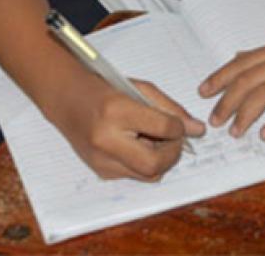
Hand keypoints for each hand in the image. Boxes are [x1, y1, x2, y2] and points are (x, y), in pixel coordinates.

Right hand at [55, 76, 204, 180]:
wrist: (67, 99)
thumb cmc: (104, 89)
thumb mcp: (140, 88)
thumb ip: (170, 109)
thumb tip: (197, 129)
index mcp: (116, 112)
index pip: (163, 129)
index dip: (179, 128)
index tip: (181, 124)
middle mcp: (105, 140)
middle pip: (155, 164)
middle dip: (174, 153)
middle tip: (174, 139)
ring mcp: (101, 160)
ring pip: (148, 175)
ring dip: (161, 160)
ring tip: (154, 140)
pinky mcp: (101, 172)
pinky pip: (136, 175)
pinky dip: (145, 163)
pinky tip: (139, 145)